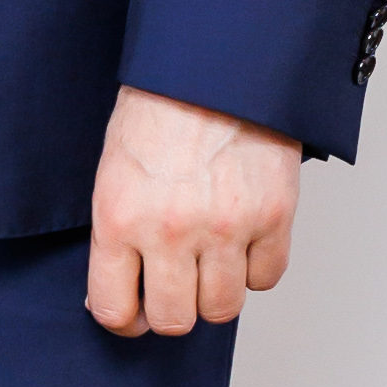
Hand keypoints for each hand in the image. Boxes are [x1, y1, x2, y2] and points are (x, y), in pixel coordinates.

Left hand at [85, 88, 301, 339]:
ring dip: (214, 295)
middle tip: (173, 290)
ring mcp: (226, 227)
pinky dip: (254, 270)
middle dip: (171, 312)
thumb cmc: (159, 109)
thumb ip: (116, 233)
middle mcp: (172, 230)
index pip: (114, 308)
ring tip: (208, 266)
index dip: (123, 319)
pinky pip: (266, 279)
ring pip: (223, 309)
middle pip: (174, 320)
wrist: (215, 66)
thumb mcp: (113, 171)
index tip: (132, 312)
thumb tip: (120, 291)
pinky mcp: (273, 216)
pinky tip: (242, 244)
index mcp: (120, 218)